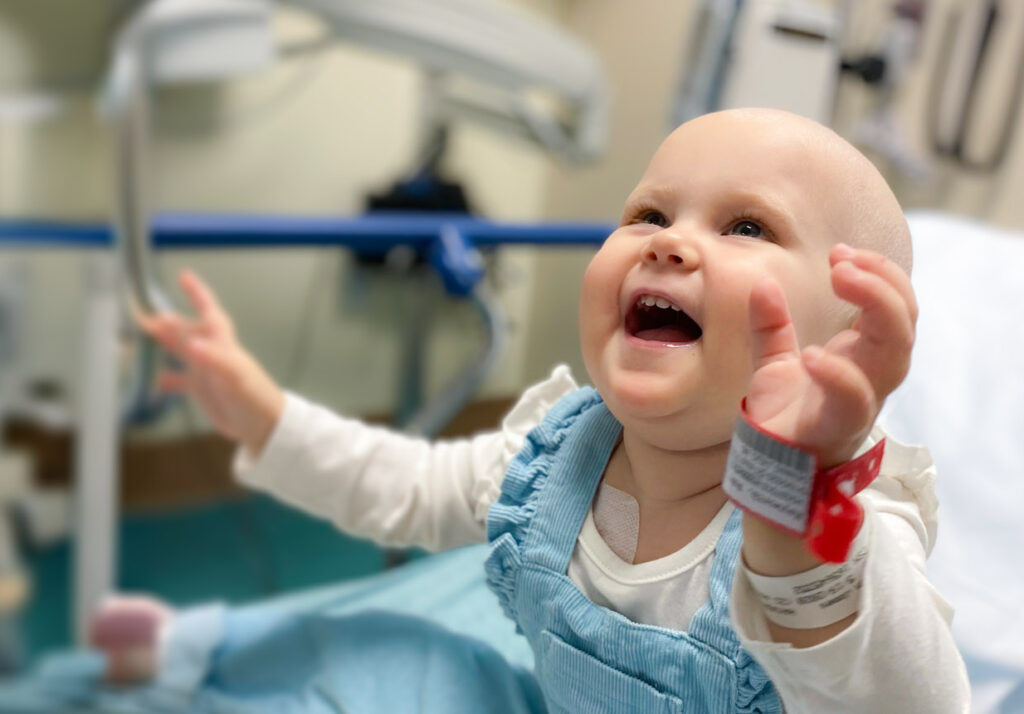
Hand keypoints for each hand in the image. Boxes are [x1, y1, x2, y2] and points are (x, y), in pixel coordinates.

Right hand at [139, 270, 283, 456]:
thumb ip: (214, 359)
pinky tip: (150, 381)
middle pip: (184, 329)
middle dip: (164, 322)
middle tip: (138, 318)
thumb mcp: (235, 376)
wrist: (263, 425)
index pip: (208, 310)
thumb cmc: (254, 397)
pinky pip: (176, 379)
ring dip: (159, 345)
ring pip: (177, 350)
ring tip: (134, 343)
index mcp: (221, 342)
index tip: (184, 275)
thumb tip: (192, 344)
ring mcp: (204, 369)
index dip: (197, 292)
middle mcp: (211, 351)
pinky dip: (163, 378)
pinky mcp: (201, 388)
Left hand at [745, 244, 916, 467]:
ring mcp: (861, 401)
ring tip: (841, 279)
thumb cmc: (785, 415)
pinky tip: (812, 353)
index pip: (895, 306)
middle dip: (883, 283)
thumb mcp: (774, 360)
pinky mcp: (839, 428)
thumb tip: (762, 282)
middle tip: (843, 262)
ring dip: (877, 308)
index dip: (879, 274)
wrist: (771, 468)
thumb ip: (771, 324)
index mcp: (863, 353)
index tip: (839, 254)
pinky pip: (854, 400)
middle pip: (904, 323)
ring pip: (895, 355)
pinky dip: (839, 374)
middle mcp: (872, 374)